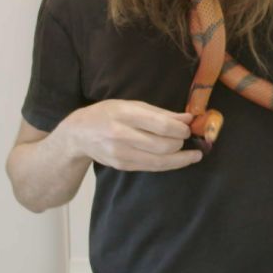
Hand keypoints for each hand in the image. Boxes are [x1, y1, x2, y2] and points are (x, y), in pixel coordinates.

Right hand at [60, 99, 202, 171]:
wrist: (79, 134)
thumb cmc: (107, 113)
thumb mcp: (130, 105)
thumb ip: (159, 112)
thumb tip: (187, 118)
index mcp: (125, 114)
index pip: (161, 125)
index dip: (180, 129)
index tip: (188, 128)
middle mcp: (122, 135)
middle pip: (163, 145)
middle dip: (181, 143)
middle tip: (187, 138)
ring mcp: (121, 153)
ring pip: (160, 161)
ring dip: (181, 159)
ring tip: (193, 155)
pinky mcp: (123, 166)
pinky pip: (152, 168)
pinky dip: (169, 164)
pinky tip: (178, 160)